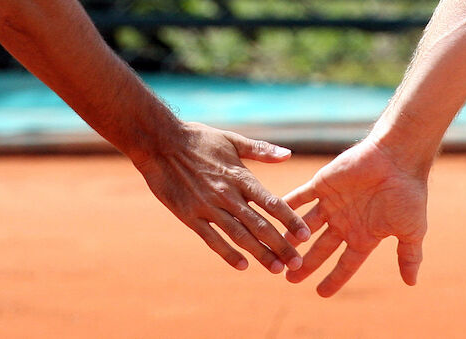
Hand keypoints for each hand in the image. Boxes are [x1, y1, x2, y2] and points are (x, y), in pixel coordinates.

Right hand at [133, 122, 309, 273]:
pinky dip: (228, 253)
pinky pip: (212, 239)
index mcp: (240, 176)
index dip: (290, 220)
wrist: (159, 142)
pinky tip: (242, 266)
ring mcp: (207, 207)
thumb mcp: (232, 140)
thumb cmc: (199, 139)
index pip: (271, 202)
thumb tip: (288, 155)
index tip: (305, 235)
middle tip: (296, 263)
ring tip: (276, 269)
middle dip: (280, 245)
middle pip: (259, 225)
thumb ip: (261, 151)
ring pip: (239, 236)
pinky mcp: (189, 216)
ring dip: (259, 254)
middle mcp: (227, 195)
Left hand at [283, 139, 427, 296]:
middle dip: (305, 263)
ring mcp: (332, 203)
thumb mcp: (412, 230)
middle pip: (320, 248)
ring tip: (274, 251)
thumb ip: (409, 255)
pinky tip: (271, 217)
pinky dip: (285, 206)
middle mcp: (345, 221)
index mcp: (364, 234)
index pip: (346, 263)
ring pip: (305, 225)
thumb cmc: (408, 193)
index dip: (334, 278)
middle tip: (287, 277)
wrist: (398, 158)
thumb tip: (412, 283)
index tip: (320, 293)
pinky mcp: (322, 185)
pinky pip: (299, 197)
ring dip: (291, 238)